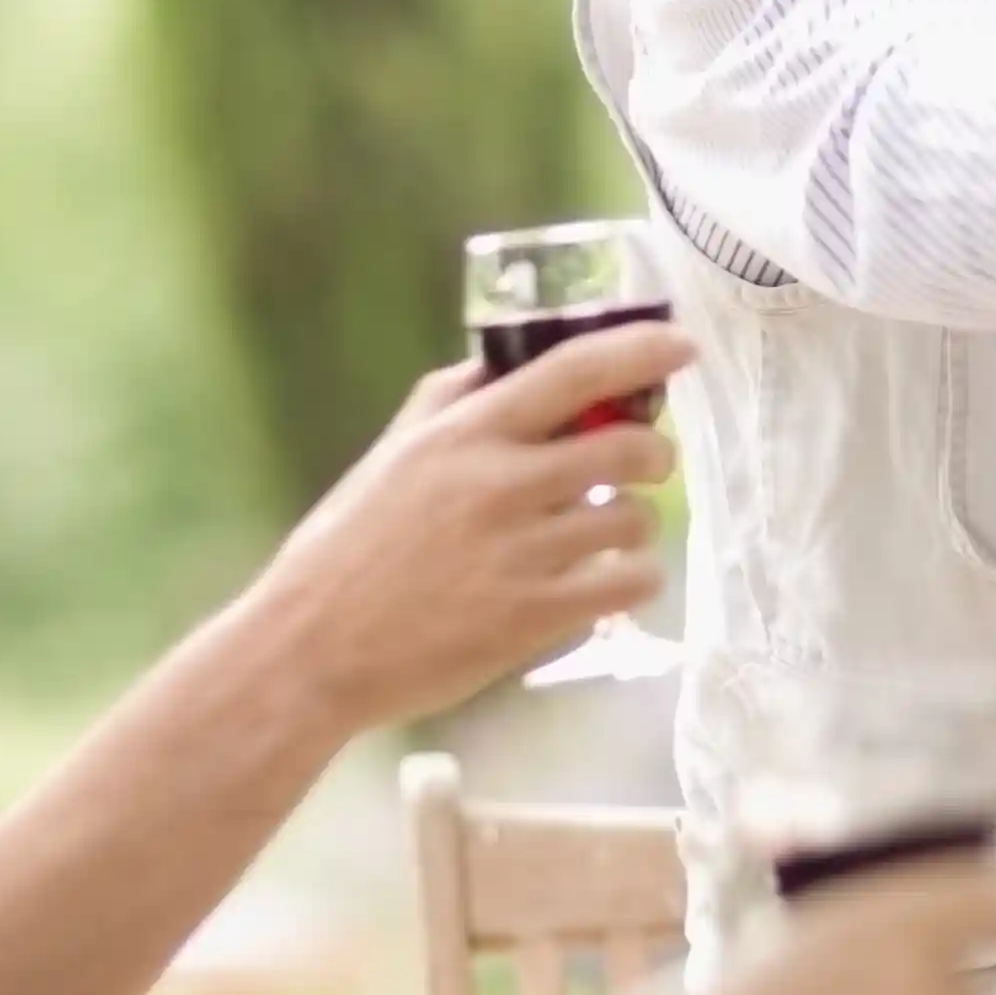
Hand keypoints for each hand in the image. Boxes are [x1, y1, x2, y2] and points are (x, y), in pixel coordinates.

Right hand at [244, 333, 690, 726]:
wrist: (313, 649)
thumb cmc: (346, 547)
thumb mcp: (390, 454)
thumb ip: (450, 401)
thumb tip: (505, 365)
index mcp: (465, 434)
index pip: (573, 370)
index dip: (640, 349)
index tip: (683, 345)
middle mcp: (502, 484)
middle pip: (628, 445)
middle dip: (655, 451)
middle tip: (646, 462)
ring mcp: (524, 553)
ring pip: (636, 519)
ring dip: (637, 522)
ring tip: (607, 534)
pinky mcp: (537, 616)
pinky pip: (631, 583)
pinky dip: (637, 578)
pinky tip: (612, 580)